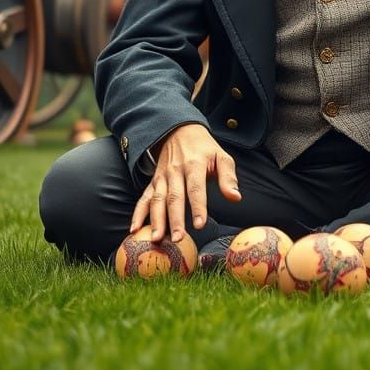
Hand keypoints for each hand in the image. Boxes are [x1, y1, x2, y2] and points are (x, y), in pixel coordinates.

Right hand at [130, 123, 241, 241]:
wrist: (179, 130)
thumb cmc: (204, 148)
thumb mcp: (221, 156)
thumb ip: (228, 177)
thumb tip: (236, 197)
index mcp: (194, 164)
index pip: (196, 188)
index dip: (198, 207)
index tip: (200, 225)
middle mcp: (175, 171)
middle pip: (175, 197)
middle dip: (175, 219)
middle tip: (177, 239)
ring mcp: (162, 177)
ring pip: (157, 200)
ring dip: (156, 220)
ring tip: (156, 239)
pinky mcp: (153, 182)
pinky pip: (144, 198)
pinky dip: (138, 213)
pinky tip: (134, 229)